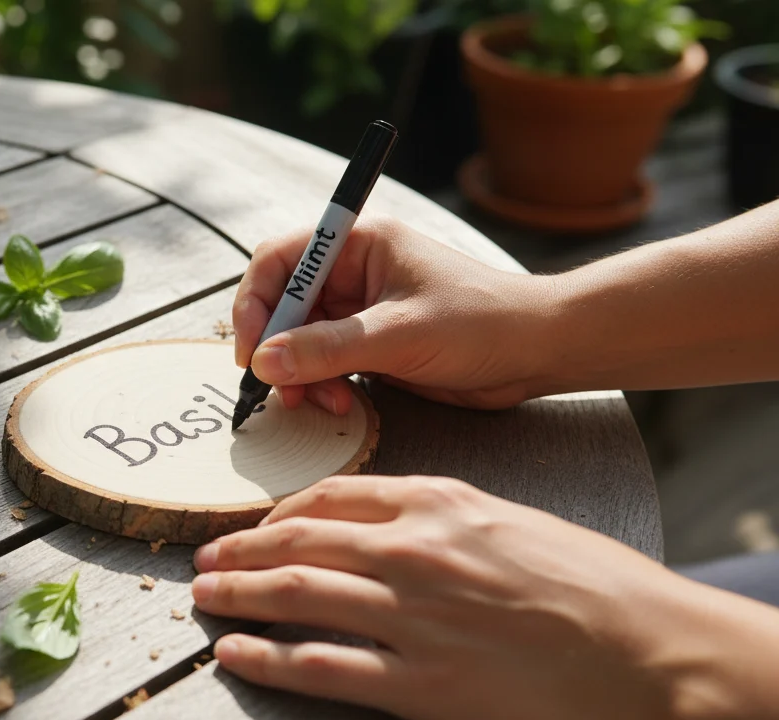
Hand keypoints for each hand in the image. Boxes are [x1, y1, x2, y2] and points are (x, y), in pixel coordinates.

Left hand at [190, 475, 778, 719]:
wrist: (662, 655)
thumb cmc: (603, 589)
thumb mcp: (517, 524)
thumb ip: (448, 518)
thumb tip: (394, 526)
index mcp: (442, 504)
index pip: (332, 497)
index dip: (278, 513)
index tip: (255, 525)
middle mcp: (415, 550)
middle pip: (298, 541)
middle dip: (241, 550)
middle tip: (205, 558)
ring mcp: (413, 616)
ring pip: (295, 595)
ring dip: (236, 596)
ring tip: (202, 597)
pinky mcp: (422, 683)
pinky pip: (319, 666)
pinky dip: (266, 660)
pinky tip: (235, 656)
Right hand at [232, 218, 556, 411]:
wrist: (538, 352)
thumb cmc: (482, 323)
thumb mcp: (398, 336)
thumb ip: (328, 349)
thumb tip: (264, 362)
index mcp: (359, 243)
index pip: (281, 260)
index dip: (257, 303)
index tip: (251, 349)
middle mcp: (354, 272)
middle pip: (284, 305)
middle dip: (277, 349)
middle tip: (277, 388)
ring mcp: (361, 310)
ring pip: (300, 341)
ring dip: (300, 375)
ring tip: (320, 404)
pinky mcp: (371, 345)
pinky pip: (324, 364)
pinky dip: (321, 386)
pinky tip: (340, 406)